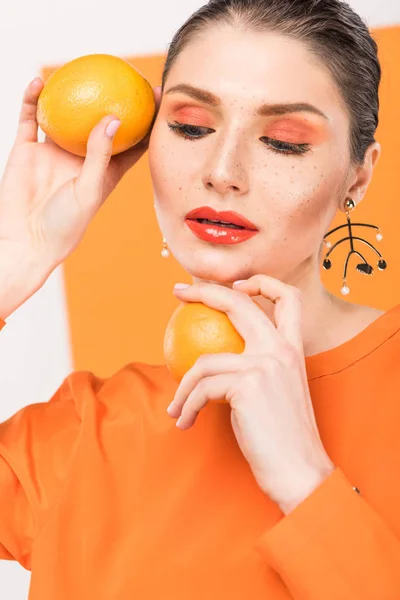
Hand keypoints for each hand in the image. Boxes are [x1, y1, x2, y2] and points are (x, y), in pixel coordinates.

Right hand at [0, 79, 161, 317]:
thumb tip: (114, 117)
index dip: (146, 120)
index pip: (131, 142)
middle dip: (115, 99)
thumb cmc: (65, 225)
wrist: (26, 241)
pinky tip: (39, 81)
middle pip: (101, 123)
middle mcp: (82, 159)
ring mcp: (54, 153)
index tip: (158, 96)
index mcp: (104, 172)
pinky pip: (30, 118)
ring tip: (81, 66)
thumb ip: (100, 154)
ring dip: (72, 94)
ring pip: (65, 116)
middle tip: (126, 72)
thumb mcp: (89, 190)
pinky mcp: (28, 150)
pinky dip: (33, 99)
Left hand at [167, 276, 334, 513]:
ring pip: (205, 361)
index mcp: (293, 349)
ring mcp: (266, 364)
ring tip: (176, 408)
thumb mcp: (276, 392)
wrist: (299, 471)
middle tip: (178, 292)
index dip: (263, 283)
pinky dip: (188, 406)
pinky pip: (202, 389)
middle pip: (239, 303)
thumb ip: (257, 369)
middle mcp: (282, 349)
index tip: (236, 285)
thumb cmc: (283, 438)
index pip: (288, 298)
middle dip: (204, 290)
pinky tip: (185, 422)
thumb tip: (216, 361)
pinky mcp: (248, 384)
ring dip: (183, 388)